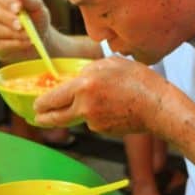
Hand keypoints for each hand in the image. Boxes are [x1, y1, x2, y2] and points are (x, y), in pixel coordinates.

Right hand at [0, 0, 52, 63]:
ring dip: (14, 34)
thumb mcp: (36, 6)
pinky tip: (26, 43)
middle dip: (7, 18)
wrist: (38, 39)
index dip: (6, 0)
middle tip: (22, 25)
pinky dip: (14, 44)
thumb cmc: (35, 17)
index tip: (19, 7)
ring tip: (30, 36)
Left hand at [33, 56, 167, 135]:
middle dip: (44, 118)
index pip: (52, 97)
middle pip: (56, 117)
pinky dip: (98, 115)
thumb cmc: (139, 80)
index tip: (36, 105)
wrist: (158, 106)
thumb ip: (89, 69)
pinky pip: (93, 121)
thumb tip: (77, 76)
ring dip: (80, 111)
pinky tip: (115, 107)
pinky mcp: (103, 130)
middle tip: (37, 118)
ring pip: (78, 117)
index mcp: (83, 85)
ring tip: (105, 99)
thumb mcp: (111, 63)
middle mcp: (84, 105)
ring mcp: (93, 121)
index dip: (40, 103)